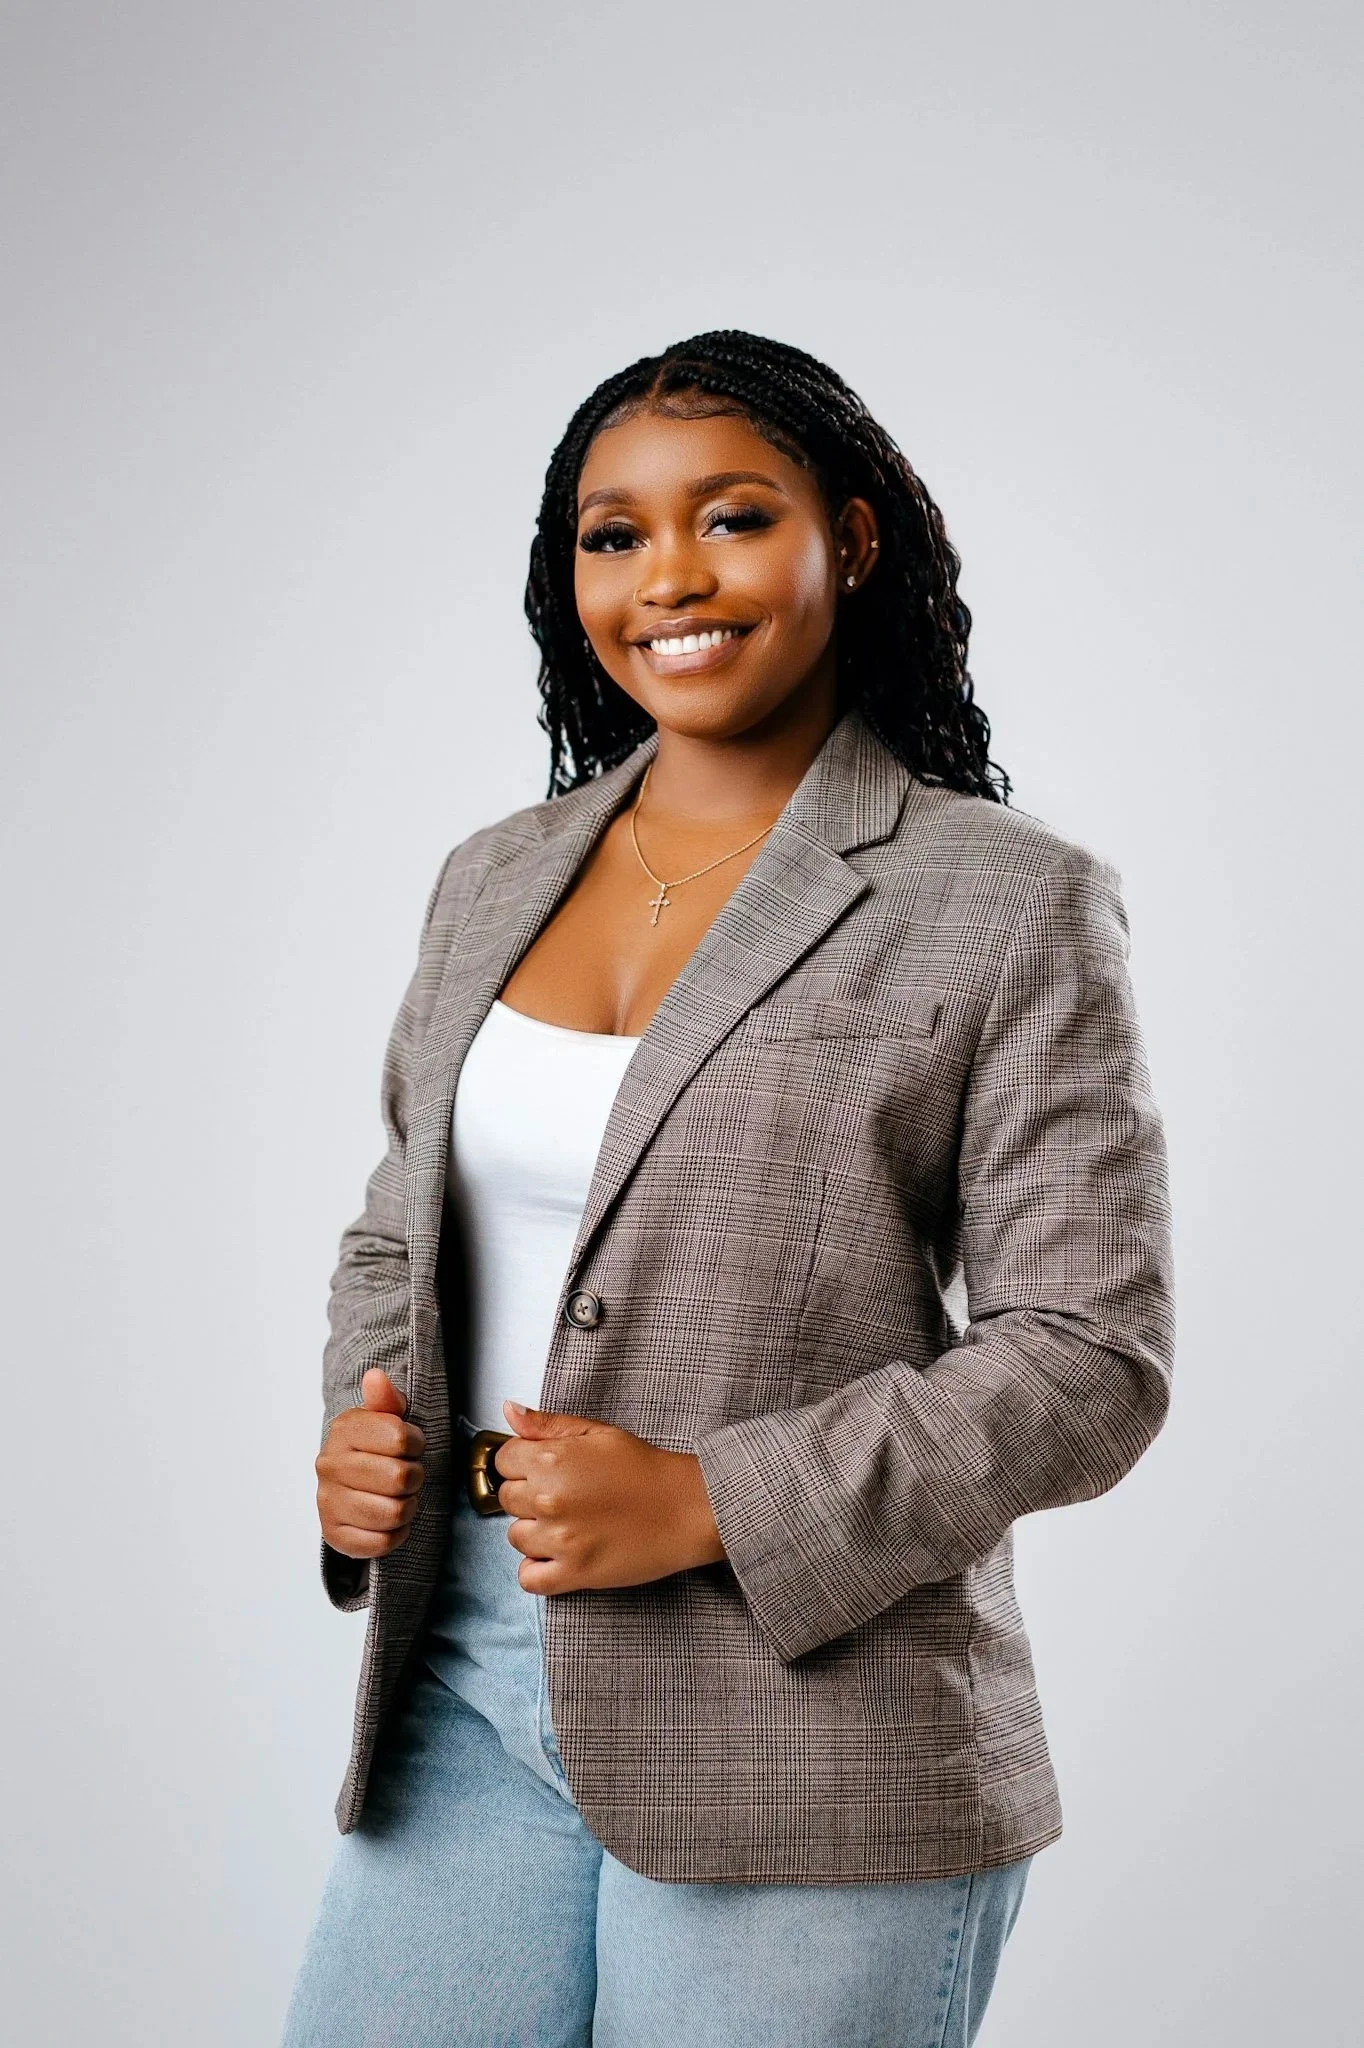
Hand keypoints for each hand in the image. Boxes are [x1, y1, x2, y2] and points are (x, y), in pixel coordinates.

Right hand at [316, 1368, 427, 1558]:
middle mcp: (329, 1465)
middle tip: (405, 1474)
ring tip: (398, 1496)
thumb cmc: (377, 1448)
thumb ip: (386, 1398)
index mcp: (343, 1430)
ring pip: (394, 1512)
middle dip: (414, 1477)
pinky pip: (382, 1542)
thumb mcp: (386, 1417)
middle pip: (400, 1478)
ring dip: (407, 1506)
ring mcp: (328, 1502)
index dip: (415, 1443)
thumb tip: (376, 1376)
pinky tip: (388, 1519)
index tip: (409, 1446)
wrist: (350, 1485)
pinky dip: (395, 1534)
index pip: (400, 1437)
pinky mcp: (334, 1535)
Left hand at [493, 1401, 725, 1594]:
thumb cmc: (646, 1470)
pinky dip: (536, 1570)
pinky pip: (528, 1578)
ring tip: (565, 1522)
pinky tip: (556, 1554)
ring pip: (515, 1537)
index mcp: (552, 1460)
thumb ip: (548, 1424)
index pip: (502, 1460)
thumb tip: (510, 1412)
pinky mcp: (574, 1573)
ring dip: (534, 1531)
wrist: (686, 1508)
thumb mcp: (597, 1432)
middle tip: (560, 1494)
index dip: (520, 1462)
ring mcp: (559, 1539)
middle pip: (506, 1498)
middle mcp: (549, 1500)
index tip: (537, 1468)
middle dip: (527, 1494)